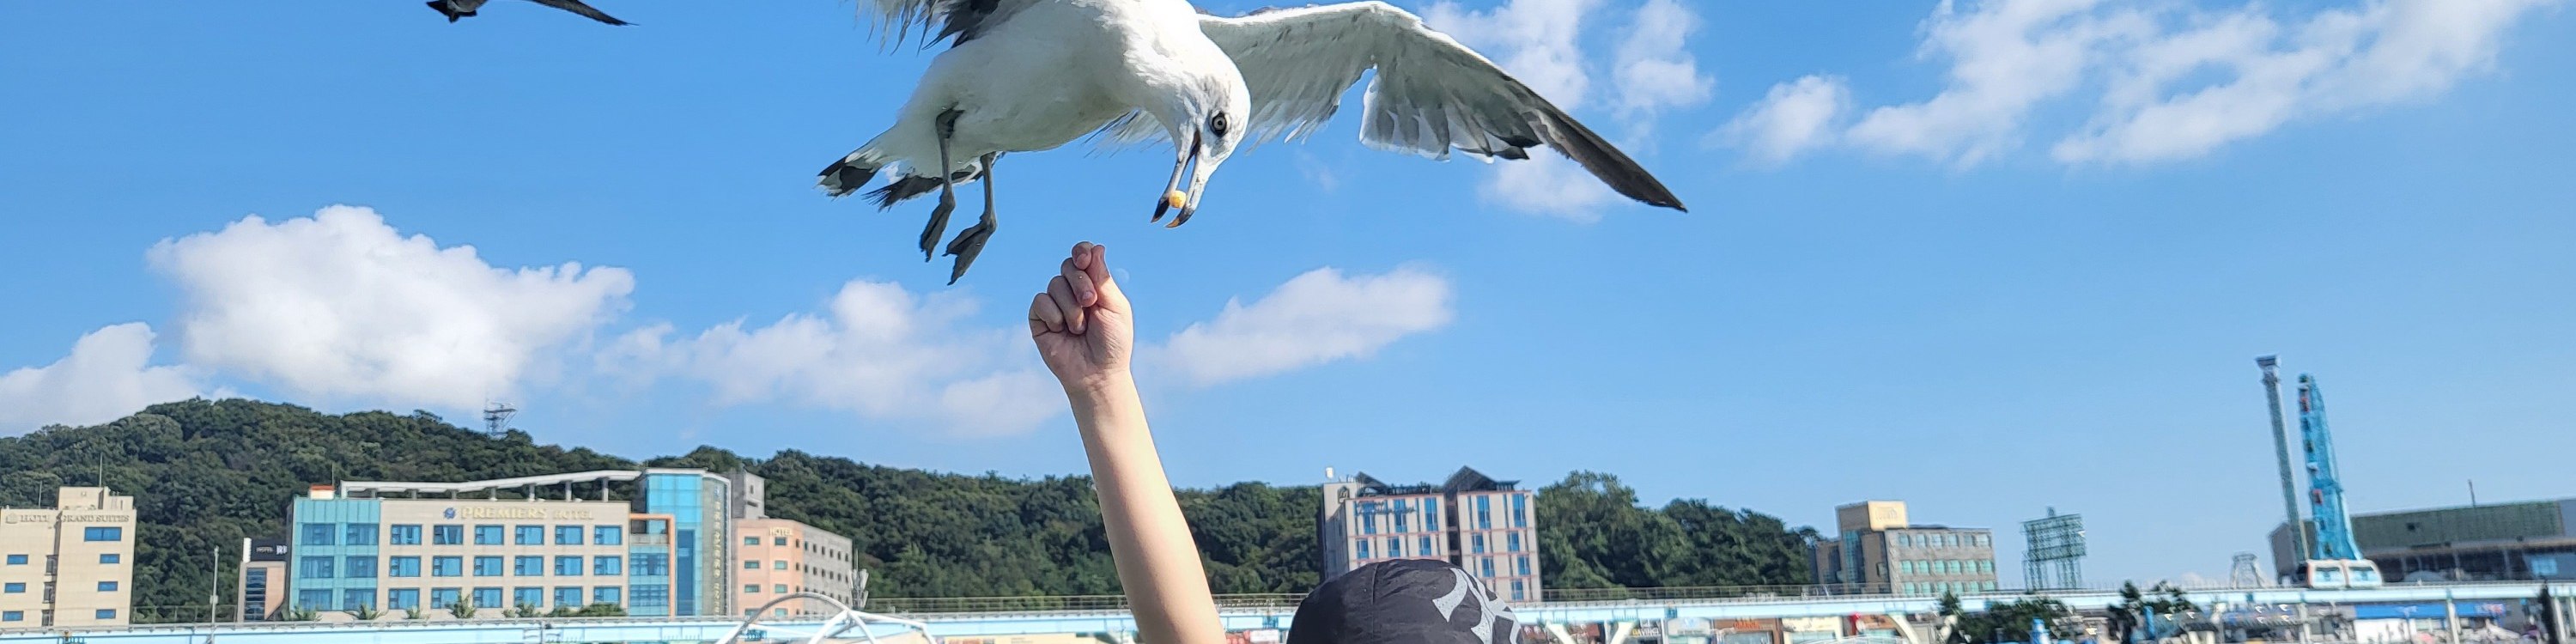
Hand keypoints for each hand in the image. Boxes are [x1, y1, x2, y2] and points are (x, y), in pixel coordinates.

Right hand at [1029, 242, 1132, 392]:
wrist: (1097, 373)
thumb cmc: (1112, 342)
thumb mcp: (1115, 306)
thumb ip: (1102, 277)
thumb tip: (1097, 247)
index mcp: (1094, 285)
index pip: (1083, 256)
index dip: (1081, 252)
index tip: (1085, 259)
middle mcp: (1074, 291)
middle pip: (1068, 265)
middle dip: (1080, 283)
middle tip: (1090, 303)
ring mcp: (1056, 304)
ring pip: (1055, 283)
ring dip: (1071, 307)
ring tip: (1080, 328)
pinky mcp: (1040, 319)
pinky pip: (1040, 301)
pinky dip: (1054, 314)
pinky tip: (1062, 331)